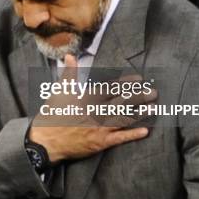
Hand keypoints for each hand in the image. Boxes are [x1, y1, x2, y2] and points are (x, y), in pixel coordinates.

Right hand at [29, 54, 155, 162]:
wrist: (46, 139)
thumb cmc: (52, 114)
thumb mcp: (59, 90)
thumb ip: (69, 73)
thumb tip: (71, 56)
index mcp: (88, 97)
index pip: (111, 87)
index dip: (126, 83)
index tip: (138, 79)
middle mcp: (96, 111)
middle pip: (121, 101)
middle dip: (138, 96)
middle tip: (153, 92)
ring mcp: (99, 127)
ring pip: (123, 118)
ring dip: (139, 113)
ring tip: (153, 108)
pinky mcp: (100, 142)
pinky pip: (119, 138)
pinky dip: (132, 134)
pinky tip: (145, 131)